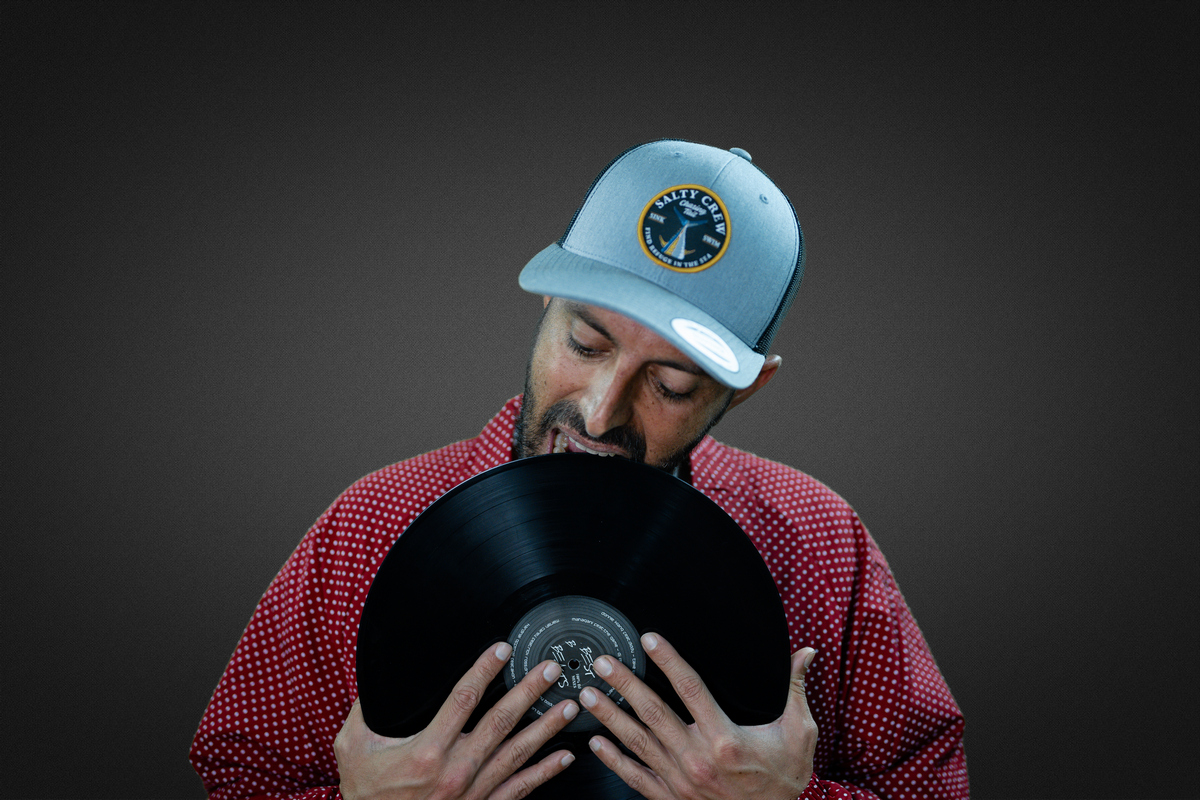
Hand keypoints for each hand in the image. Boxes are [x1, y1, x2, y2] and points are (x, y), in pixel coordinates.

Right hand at [335, 642, 578, 799]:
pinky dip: (545, 773)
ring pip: (517, 753)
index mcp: (427, 750)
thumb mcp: (352, 747)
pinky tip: (564, 757)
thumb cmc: (366, 792)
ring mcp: (473, 792)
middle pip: (500, 721)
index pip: (463, 699)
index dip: (485, 670)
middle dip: (529, 691)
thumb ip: (365, 712)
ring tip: (568, 707)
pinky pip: (520, 790)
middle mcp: (455, 770)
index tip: (502, 650)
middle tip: (550, 670)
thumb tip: (375, 681)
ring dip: (546, 728)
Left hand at [578, 633, 817, 799]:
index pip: (689, 688)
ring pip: (637, 742)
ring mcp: (680, 780)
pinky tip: (596, 743)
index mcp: (725, 738)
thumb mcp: (799, 733)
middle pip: (653, 712)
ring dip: (609, 716)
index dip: (667, 659)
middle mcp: (698, 758)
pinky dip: (613, 760)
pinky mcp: (672, 798)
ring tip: (587, 695)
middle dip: (624, 684)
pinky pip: (635, 777)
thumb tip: (805, 653)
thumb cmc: (785, 777)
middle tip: (603, 663)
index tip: (649, 639)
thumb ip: (795, 690)